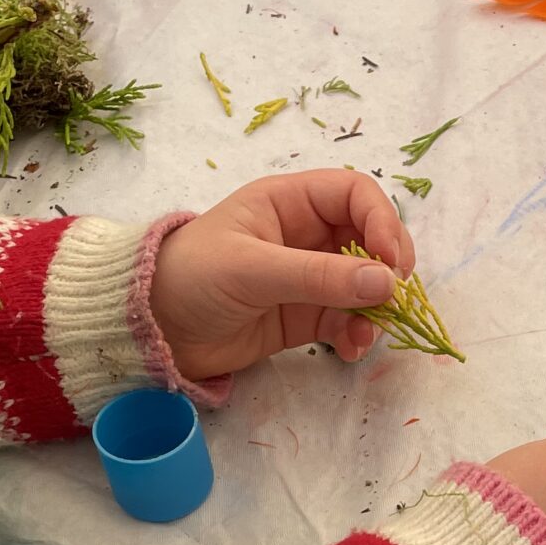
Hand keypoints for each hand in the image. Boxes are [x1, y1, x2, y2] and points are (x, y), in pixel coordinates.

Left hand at [150, 171, 415, 378]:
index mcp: (289, 203)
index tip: (392, 261)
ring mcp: (307, 278)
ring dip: (376, 308)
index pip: (355, 194)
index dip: (381, 220)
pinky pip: (347, 320)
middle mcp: (305, 235)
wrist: (150, 329)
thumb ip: (319, 276)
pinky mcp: (304, 317)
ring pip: (364, 284)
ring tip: (367, 334)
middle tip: (395, 298)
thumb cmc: (191, 277)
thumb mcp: (253, 269)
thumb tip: (386, 282)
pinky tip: (351, 350)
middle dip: (388, 268)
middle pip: (370, 239)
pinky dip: (357, 334)